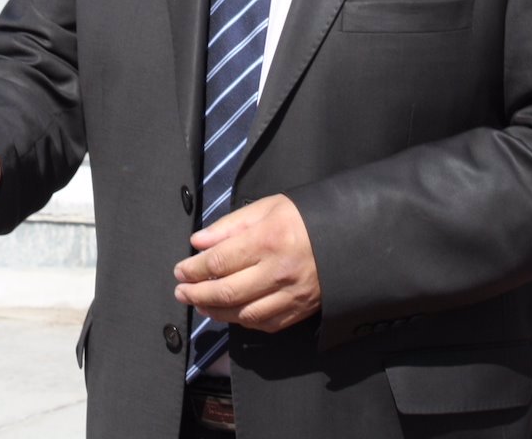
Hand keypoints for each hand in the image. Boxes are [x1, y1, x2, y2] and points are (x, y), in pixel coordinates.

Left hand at [172, 194, 320, 332]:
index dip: (193, 269)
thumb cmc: (305, 218)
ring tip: (199, 303)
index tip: (180, 270)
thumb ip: (229, 226)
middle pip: (225, 292)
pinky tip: (230, 312)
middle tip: (180, 291)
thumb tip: (198, 242)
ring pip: (242, 314)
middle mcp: (277, 272)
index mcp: (267, 240)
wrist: (351, 237)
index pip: (218, 262)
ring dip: (214, 311)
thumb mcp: (267, 208)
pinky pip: (265, 324)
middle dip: (196, 293)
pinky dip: (243, 321)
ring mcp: (290, 295)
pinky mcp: (300, 310)